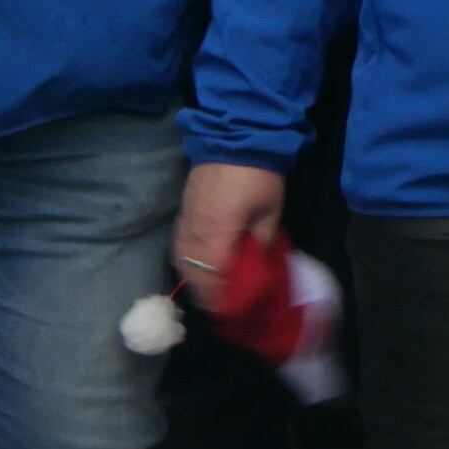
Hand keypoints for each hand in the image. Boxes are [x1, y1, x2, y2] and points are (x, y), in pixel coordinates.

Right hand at [170, 162, 284, 306]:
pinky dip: (188, 263)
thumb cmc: (258, 176)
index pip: (213, 276)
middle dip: (208, 292)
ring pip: (182, 264)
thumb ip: (262, 241)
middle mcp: (194, 233)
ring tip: (213, 289)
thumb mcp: (270, 210)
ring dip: (196, 279)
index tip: (233, 308)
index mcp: (217, 233)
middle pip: (194, 274)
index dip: (222, 296)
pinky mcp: (181, 216)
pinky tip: (200, 268)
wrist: (234, 139)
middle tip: (225, 303)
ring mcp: (184, 224)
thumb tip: (259, 265)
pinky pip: (179, 249)